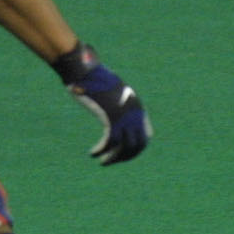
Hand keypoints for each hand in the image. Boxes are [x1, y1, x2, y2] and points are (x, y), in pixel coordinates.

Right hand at [53, 44, 151, 164]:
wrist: (87, 71)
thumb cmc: (96, 80)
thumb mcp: (111, 92)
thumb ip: (116, 104)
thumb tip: (113, 117)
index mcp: (137, 107)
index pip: (147, 136)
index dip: (137, 148)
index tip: (123, 153)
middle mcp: (134, 113)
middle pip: (138, 144)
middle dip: (126, 157)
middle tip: (111, 160)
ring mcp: (124, 115)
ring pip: (124, 146)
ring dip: (113, 158)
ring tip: (103, 162)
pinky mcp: (111, 117)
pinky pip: (109, 142)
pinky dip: (101, 150)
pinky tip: (92, 153)